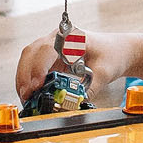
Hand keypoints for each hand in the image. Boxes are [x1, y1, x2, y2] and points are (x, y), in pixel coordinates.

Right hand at [15, 29, 142, 99]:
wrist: (118, 52)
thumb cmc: (112, 55)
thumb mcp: (103, 74)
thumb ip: (88, 90)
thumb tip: (71, 105)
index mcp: (70, 36)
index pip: (46, 49)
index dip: (39, 66)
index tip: (36, 84)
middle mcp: (56, 38)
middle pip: (31, 53)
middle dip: (25, 75)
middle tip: (27, 96)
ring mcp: (51, 47)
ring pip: (28, 59)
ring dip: (24, 79)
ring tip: (26, 98)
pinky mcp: (50, 58)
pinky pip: (33, 66)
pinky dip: (29, 80)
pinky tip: (30, 94)